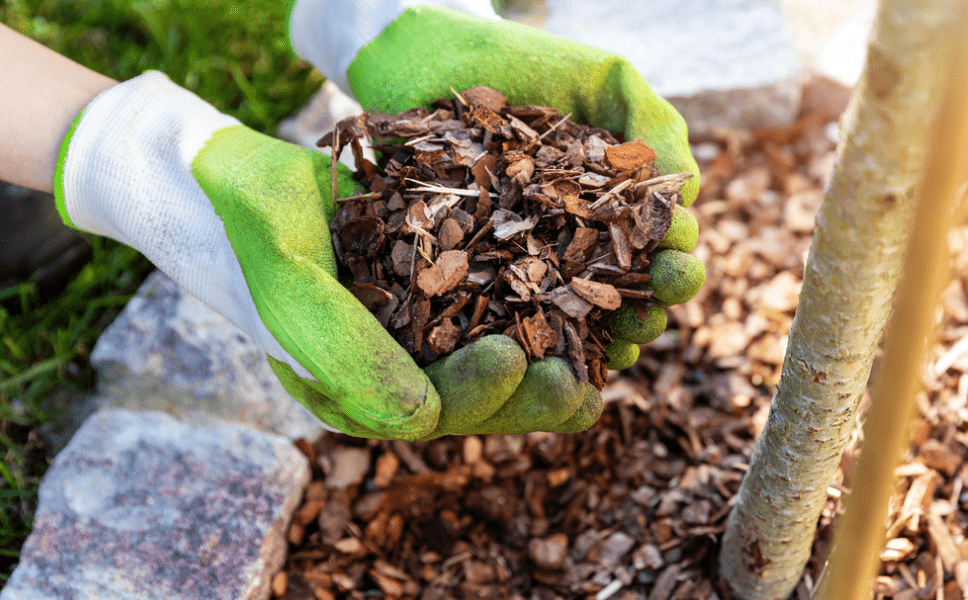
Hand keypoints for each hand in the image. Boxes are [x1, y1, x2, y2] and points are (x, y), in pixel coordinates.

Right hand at [54, 72, 598, 438]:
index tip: (515, 356)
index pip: (426, 413)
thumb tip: (420, 419)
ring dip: (544, 373)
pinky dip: (535, 323)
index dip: (478, 394)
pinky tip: (581, 314)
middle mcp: (387, 374)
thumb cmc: (259, 228)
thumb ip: (345, 352)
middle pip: (472, 404)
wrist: (242, 181)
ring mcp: (412, 340)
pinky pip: (490, 324)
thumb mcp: (292, 282)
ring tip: (596, 364)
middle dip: (528, 398)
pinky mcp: (434, 301)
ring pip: (488, 372)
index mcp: (350, 389)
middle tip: (577, 380)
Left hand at [289, 2, 705, 429]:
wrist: (429, 58)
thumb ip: (654, 123)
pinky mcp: (476, 276)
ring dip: (606, 340)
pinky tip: (556, 358)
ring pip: (581, 318)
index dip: (675, 259)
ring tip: (616, 347)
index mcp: (618, 202)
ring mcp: (530, 261)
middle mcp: (581, 239)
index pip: (661, 243)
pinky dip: (540, 344)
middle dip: (650, 307)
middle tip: (651, 312)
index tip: (674, 260)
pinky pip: (513, 321)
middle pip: (629, 290)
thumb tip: (689, 192)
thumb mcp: (604, 79)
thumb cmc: (524, 64)